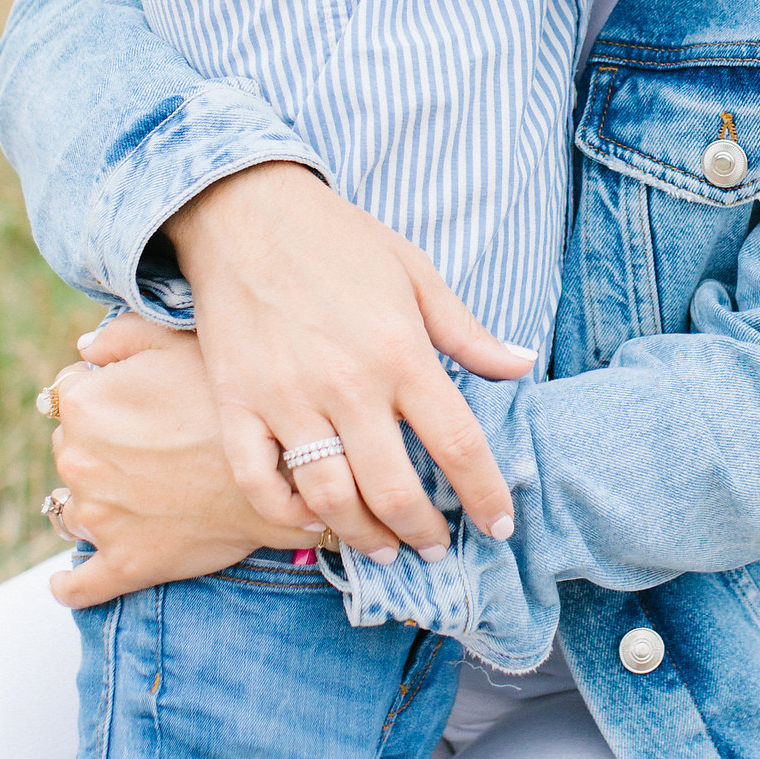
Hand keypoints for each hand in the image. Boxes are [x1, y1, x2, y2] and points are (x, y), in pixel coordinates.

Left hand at [43, 320, 277, 607]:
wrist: (282, 468)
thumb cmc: (233, 399)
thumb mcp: (176, 342)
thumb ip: (121, 336)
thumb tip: (84, 349)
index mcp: (84, 405)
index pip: (69, 396)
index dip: (103, 398)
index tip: (136, 406)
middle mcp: (79, 461)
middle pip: (70, 451)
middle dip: (100, 449)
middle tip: (151, 448)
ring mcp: (99, 517)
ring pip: (75, 508)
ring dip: (96, 503)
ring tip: (140, 496)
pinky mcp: (124, 563)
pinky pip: (81, 585)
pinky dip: (70, 586)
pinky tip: (64, 583)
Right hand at [164, 163, 533, 556]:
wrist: (246, 210)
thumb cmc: (339, 241)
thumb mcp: (417, 274)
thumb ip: (468, 331)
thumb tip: (523, 365)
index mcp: (402, 353)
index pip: (458, 445)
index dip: (485, 495)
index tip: (498, 526)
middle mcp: (348, 384)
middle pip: (395, 489)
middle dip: (424, 532)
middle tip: (434, 548)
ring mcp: (287, 399)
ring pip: (329, 497)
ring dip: (363, 536)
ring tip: (384, 547)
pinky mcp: (237, 403)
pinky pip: (259, 481)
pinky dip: (287, 512)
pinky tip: (313, 518)